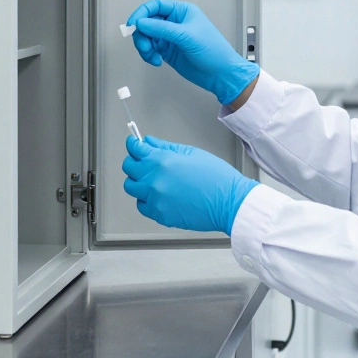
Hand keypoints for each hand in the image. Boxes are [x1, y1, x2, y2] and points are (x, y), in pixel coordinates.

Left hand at [122, 135, 257, 235]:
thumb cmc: (217, 177)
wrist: (229, 202)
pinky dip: (145, 200)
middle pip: (128, 168)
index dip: (133, 145)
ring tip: (151, 180)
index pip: (135, 150)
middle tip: (143, 161)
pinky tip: (157, 195)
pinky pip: (142, 205)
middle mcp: (154, 180)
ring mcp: (155, 199)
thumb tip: (149, 142)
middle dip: (134, 162)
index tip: (133, 144)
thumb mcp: (192, 153)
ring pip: (132, 188)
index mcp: (162, 161)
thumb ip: (166, 147)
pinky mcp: (160, 215)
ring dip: (138, 181)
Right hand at [126, 0, 259, 104]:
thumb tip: (140, 23)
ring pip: (146, 36)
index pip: (155, 5)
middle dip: (142, 34)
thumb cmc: (212, 50)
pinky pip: (150, 49)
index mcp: (181, 11)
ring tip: (152, 57)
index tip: (133, 24)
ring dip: (144, 46)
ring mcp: (169, 37)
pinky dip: (148, 55)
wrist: (220, 74)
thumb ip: (162, 29)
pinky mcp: (167, 51)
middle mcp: (174, 22)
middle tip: (144, 47)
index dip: (142, 13)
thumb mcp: (187, 36)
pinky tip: (156, 61)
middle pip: (147, 21)